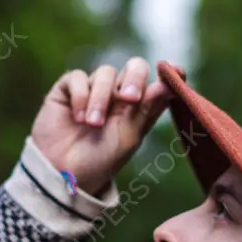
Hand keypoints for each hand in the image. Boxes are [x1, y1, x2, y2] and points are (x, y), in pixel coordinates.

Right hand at [32, 57, 175, 195]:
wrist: (63, 174)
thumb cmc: (100, 160)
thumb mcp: (129, 137)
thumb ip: (147, 110)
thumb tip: (171, 85)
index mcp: (139, 106)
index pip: (157, 82)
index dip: (169, 74)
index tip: (178, 71)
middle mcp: (118, 93)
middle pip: (135, 67)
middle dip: (134, 79)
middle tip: (129, 99)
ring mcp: (93, 89)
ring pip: (105, 73)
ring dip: (100, 99)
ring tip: (93, 125)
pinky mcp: (68, 89)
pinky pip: (77, 77)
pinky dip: (80, 96)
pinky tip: (77, 118)